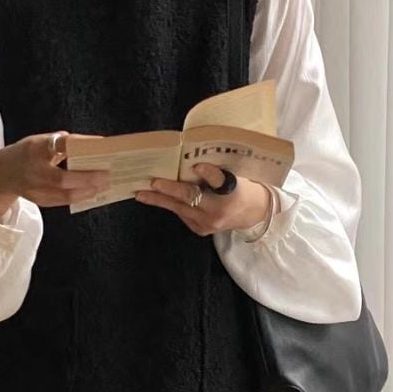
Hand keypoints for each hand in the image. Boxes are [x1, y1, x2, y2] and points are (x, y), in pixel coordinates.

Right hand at [0, 131, 109, 217]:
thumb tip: (92, 146)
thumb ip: (62, 143)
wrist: (2, 173)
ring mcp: (33, 188)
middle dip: (87, 178)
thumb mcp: (40, 141)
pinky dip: (78, 198)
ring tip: (103, 186)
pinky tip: (91, 193)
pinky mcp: (37, 200)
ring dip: (86, 191)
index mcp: (35, 148)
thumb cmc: (28, 153)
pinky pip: (61, 201)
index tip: (101, 146)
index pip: (60, 145)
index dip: (80, 146)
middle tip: (107, 176)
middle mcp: (33, 169)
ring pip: (63, 195)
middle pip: (62, 178)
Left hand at [134, 164, 270, 236]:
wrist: (251, 214)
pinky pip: (182, 214)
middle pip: (191, 198)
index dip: (208, 173)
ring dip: (159, 199)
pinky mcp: (200, 230)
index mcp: (232, 193)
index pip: (220, 181)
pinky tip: (155, 197)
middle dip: (169, 189)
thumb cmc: (241, 187)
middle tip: (153, 182)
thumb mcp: (236, 174)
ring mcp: (208, 224)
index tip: (196, 165)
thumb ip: (217, 170)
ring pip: (180, 209)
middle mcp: (218, 211)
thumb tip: (191, 161)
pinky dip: (170, 204)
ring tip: (141, 193)